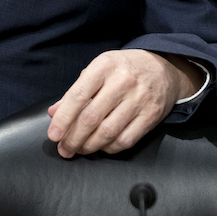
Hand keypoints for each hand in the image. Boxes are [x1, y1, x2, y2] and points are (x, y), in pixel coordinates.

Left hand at [46, 50, 203, 158]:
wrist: (163, 68)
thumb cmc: (124, 69)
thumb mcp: (99, 69)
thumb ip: (76, 91)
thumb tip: (54, 112)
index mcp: (105, 66)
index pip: (78, 95)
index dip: (63, 118)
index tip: (54, 135)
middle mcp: (122, 81)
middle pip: (91, 118)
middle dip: (73, 138)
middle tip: (64, 148)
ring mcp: (139, 99)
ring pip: (107, 132)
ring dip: (89, 146)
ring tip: (80, 149)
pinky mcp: (151, 116)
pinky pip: (125, 140)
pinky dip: (109, 148)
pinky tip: (101, 146)